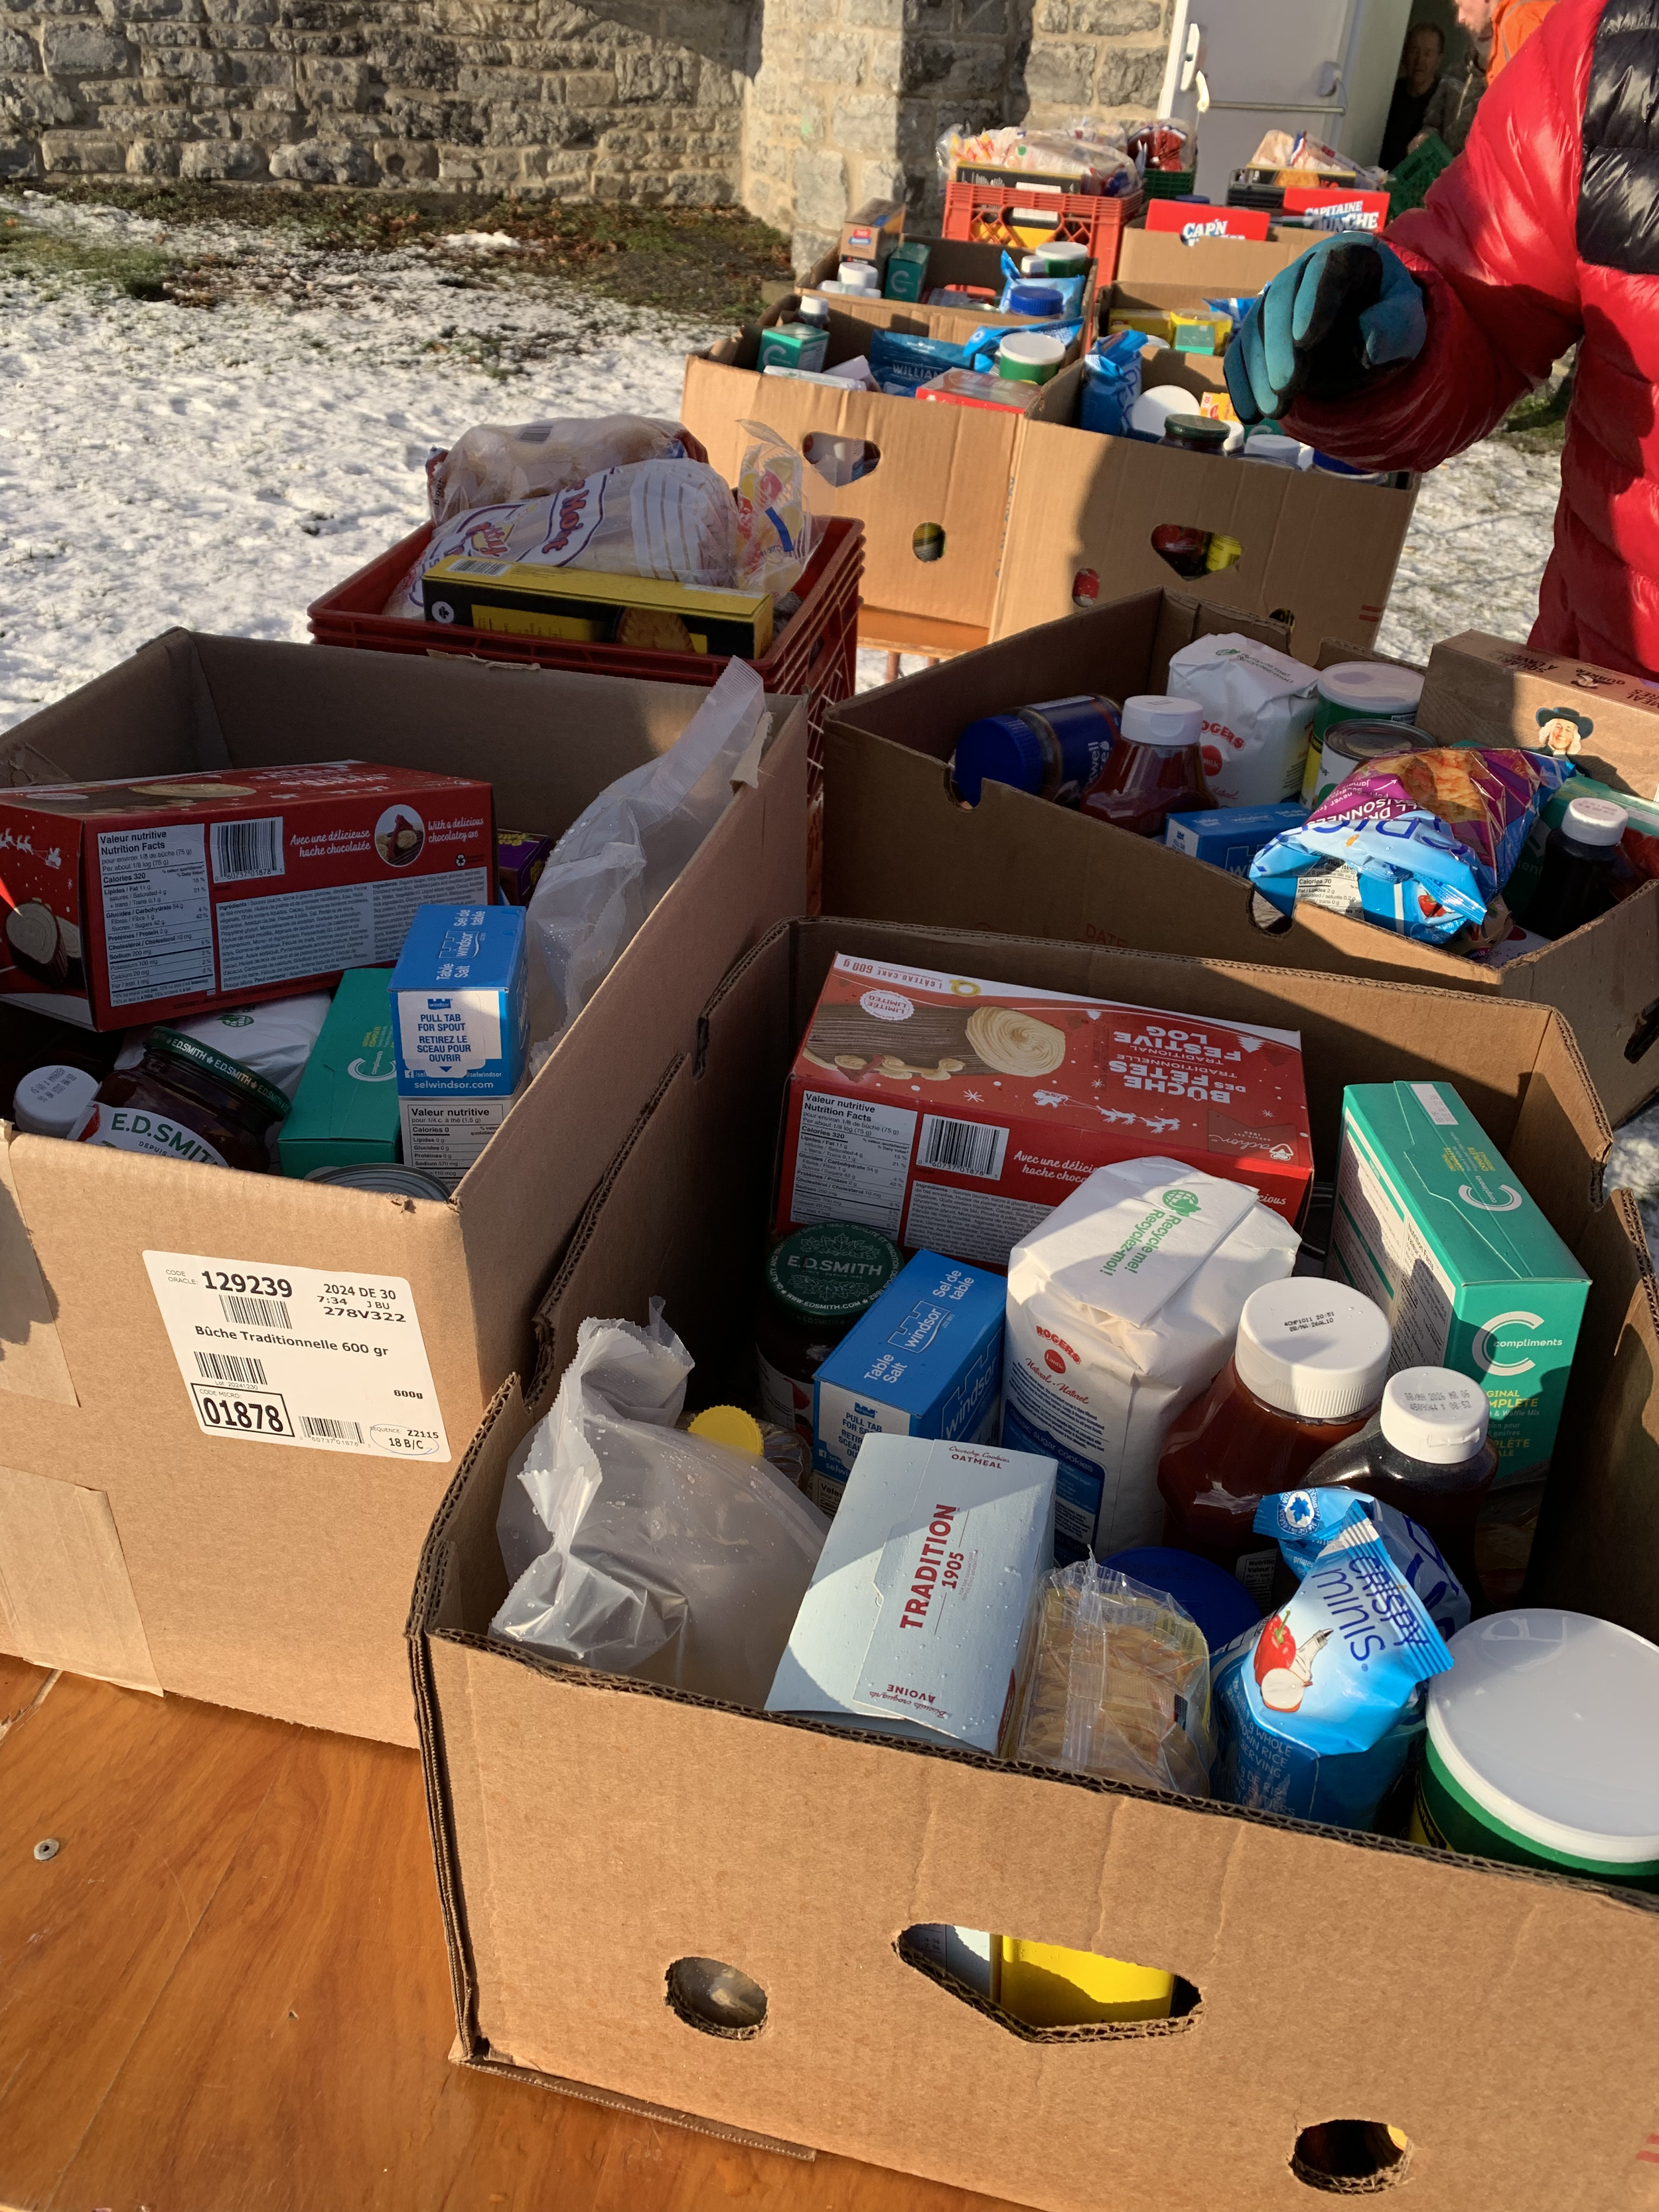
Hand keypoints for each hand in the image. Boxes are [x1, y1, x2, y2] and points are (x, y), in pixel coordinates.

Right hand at [1224, 236, 1426, 423]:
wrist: (1367, 338)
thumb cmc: (1390, 324)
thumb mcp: (1409, 326)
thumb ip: (1395, 328)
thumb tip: (1365, 343)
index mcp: (1346, 256)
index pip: (1324, 269)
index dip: (1312, 301)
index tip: (1305, 340)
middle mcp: (1303, 272)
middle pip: (1280, 297)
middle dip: (1279, 345)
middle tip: (1287, 386)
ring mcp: (1275, 303)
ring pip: (1255, 327)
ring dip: (1259, 371)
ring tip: (1274, 409)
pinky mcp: (1259, 334)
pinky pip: (1240, 354)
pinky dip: (1241, 384)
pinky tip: (1250, 414)